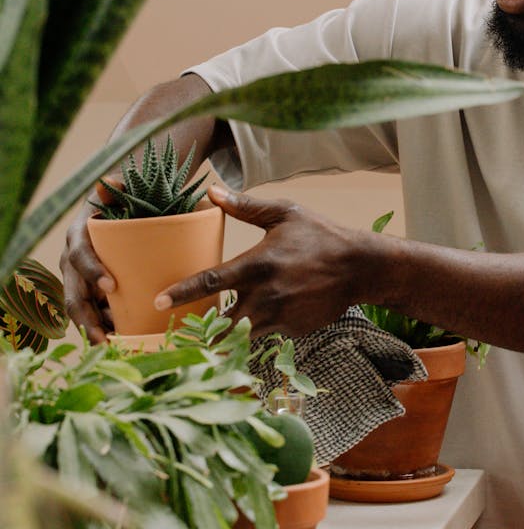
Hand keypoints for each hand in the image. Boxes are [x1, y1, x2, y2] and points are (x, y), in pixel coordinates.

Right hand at [60, 201, 115, 343]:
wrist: (113, 215)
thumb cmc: (117, 203)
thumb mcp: (117, 192)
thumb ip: (115, 187)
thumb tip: (109, 181)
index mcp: (78, 238)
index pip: (79, 257)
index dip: (92, 272)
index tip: (111, 286)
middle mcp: (73, 264)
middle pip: (74, 297)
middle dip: (88, 320)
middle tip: (107, 338)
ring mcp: (80, 282)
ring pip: (83, 313)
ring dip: (97, 332)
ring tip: (119, 348)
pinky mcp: (92, 295)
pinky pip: (95, 316)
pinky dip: (107, 330)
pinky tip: (125, 343)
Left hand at [154, 185, 365, 337]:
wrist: (360, 267)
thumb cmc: (320, 235)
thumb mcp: (284, 214)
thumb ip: (246, 207)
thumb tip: (212, 192)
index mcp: (257, 264)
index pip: (211, 281)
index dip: (182, 292)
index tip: (158, 301)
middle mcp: (265, 296)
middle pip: (219, 322)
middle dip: (199, 329)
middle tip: (179, 331)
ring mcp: (279, 318)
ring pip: (240, 336)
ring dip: (225, 335)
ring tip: (208, 336)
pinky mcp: (292, 332)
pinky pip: (265, 336)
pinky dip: (257, 332)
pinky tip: (257, 323)